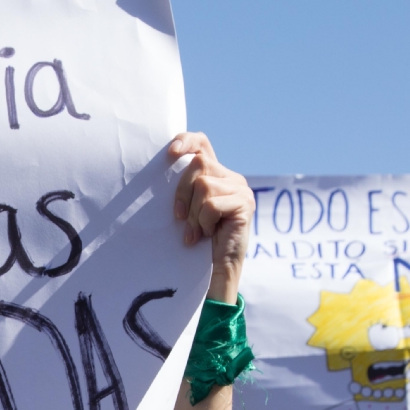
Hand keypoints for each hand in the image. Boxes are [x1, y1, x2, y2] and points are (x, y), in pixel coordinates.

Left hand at [169, 132, 251, 302]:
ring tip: (197, 231)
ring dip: (194, 214)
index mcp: (216, 173)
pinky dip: (204, 222)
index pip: (202, 143)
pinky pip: (211, 205)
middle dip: (183, 193)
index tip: (170, 154)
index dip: (186, 141)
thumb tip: (165, 165)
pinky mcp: (245, 204)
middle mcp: (232, 177)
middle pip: (198, 164)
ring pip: (204, 186)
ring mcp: (241, 189)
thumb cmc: (197, 239)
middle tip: (181, 218)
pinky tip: (208, 234)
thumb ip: (185, 187)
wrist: (217, 267)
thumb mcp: (187, 208)